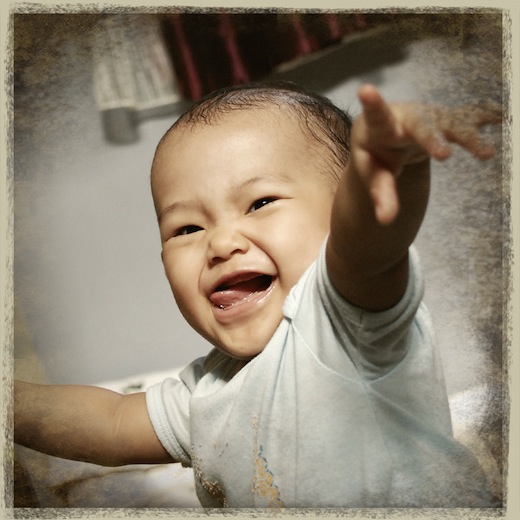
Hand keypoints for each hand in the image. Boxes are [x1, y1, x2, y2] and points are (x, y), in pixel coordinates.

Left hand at [351, 84, 502, 224]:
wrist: (388, 130)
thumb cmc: (375, 153)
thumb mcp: (373, 174)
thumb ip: (381, 194)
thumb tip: (386, 220)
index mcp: (380, 127)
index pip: (377, 116)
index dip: (373, 104)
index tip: (366, 91)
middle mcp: (407, 116)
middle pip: (420, 124)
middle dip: (431, 138)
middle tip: (443, 156)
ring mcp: (430, 116)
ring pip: (450, 123)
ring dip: (469, 137)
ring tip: (486, 155)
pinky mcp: (447, 119)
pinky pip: (469, 116)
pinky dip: (487, 115)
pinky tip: (504, 116)